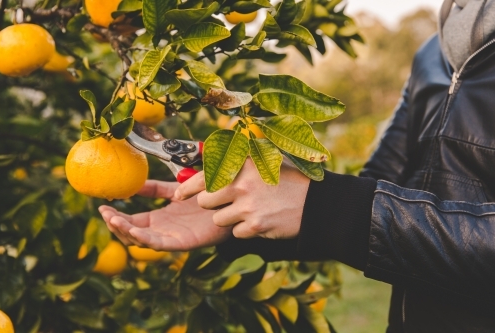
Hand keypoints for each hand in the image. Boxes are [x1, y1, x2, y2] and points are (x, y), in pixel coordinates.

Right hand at [98, 180, 231, 250]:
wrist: (227, 199)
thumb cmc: (205, 195)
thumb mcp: (174, 188)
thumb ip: (154, 188)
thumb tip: (133, 185)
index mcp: (159, 218)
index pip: (131, 221)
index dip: (115, 216)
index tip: (101, 207)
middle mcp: (162, 230)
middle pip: (132, 234)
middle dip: (116, 226)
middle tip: (105, 214)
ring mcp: (172, 237)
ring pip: (142, 241)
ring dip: (126, 232)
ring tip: (114, 220)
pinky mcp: (183, 243)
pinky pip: (161, 244)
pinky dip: (146, 240)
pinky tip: (134, 231)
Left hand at [175, 158, 309, 238]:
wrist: (316, 203)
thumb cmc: (291, 180)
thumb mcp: (266, 161)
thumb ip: (238, 163)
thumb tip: (207, 165)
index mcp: (243, 165)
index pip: (203, 175)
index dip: (186, 187)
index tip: (178, 194)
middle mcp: (242, 183)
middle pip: (205, 201)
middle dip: (210, 205)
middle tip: (225, 203)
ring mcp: (248, 206)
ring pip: (218, 220)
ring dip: (229, 219)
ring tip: (250, 211)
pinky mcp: (255, 226)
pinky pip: (236, 233)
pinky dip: (245, 230)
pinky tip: (260, 221)